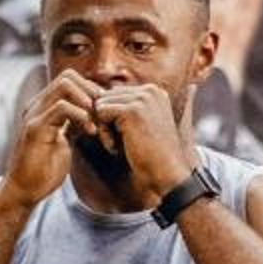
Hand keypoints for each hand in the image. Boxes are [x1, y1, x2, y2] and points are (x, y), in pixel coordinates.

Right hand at [0, 71, 96, 206]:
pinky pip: (61, 108)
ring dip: (87, 101)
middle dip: (91, 91)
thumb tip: (92, 115)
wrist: (24, 190)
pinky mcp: (35, 128)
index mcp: (44, 107)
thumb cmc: (44, 169)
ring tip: (96, 122)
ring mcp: (35, 115)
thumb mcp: (65, 141)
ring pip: (64, 86)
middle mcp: (37, 106)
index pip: (69, 79)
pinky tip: (90, 131)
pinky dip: (81, 116)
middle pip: (68, 76)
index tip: (103, 111)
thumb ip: (73, 125)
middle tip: (103, 113)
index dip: (90, 90)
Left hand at [89, 82, 197, 198]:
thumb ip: (123, 108)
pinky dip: (103, 134)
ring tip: (119, 145)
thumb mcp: (138, 125)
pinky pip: (101, 113)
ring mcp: (142, 98)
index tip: (126, 137)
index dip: (113, 118)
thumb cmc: (149, 155)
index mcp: (154, 92)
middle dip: (106, 121)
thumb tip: (96, 95)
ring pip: (102, 104)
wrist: (166, 173)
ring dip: (104, 128)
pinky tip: (116, 147)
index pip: (115, 94)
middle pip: (107, 97)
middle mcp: (150, 90)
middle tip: (120, 143)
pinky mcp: (132, 110)